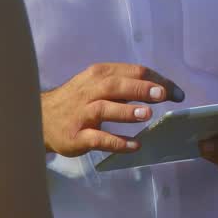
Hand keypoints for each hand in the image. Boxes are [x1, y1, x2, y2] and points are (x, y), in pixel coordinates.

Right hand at [42, 63, 183, 156]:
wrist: (41, 118)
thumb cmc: (78, 99)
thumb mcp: (97, 84)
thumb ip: (124, 84)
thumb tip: (159, 87)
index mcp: (99, 74)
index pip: (132, 72)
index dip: (156, 80)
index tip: (176, 92)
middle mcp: (90, 91)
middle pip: (117, 85)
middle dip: (141, 89)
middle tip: (163, 95)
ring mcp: (82, 114)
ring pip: (105, 109)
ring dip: (127, 111)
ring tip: (147, 115)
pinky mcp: (77, 136)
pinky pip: (99, 139)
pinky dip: (117, 142)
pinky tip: (135, 145)